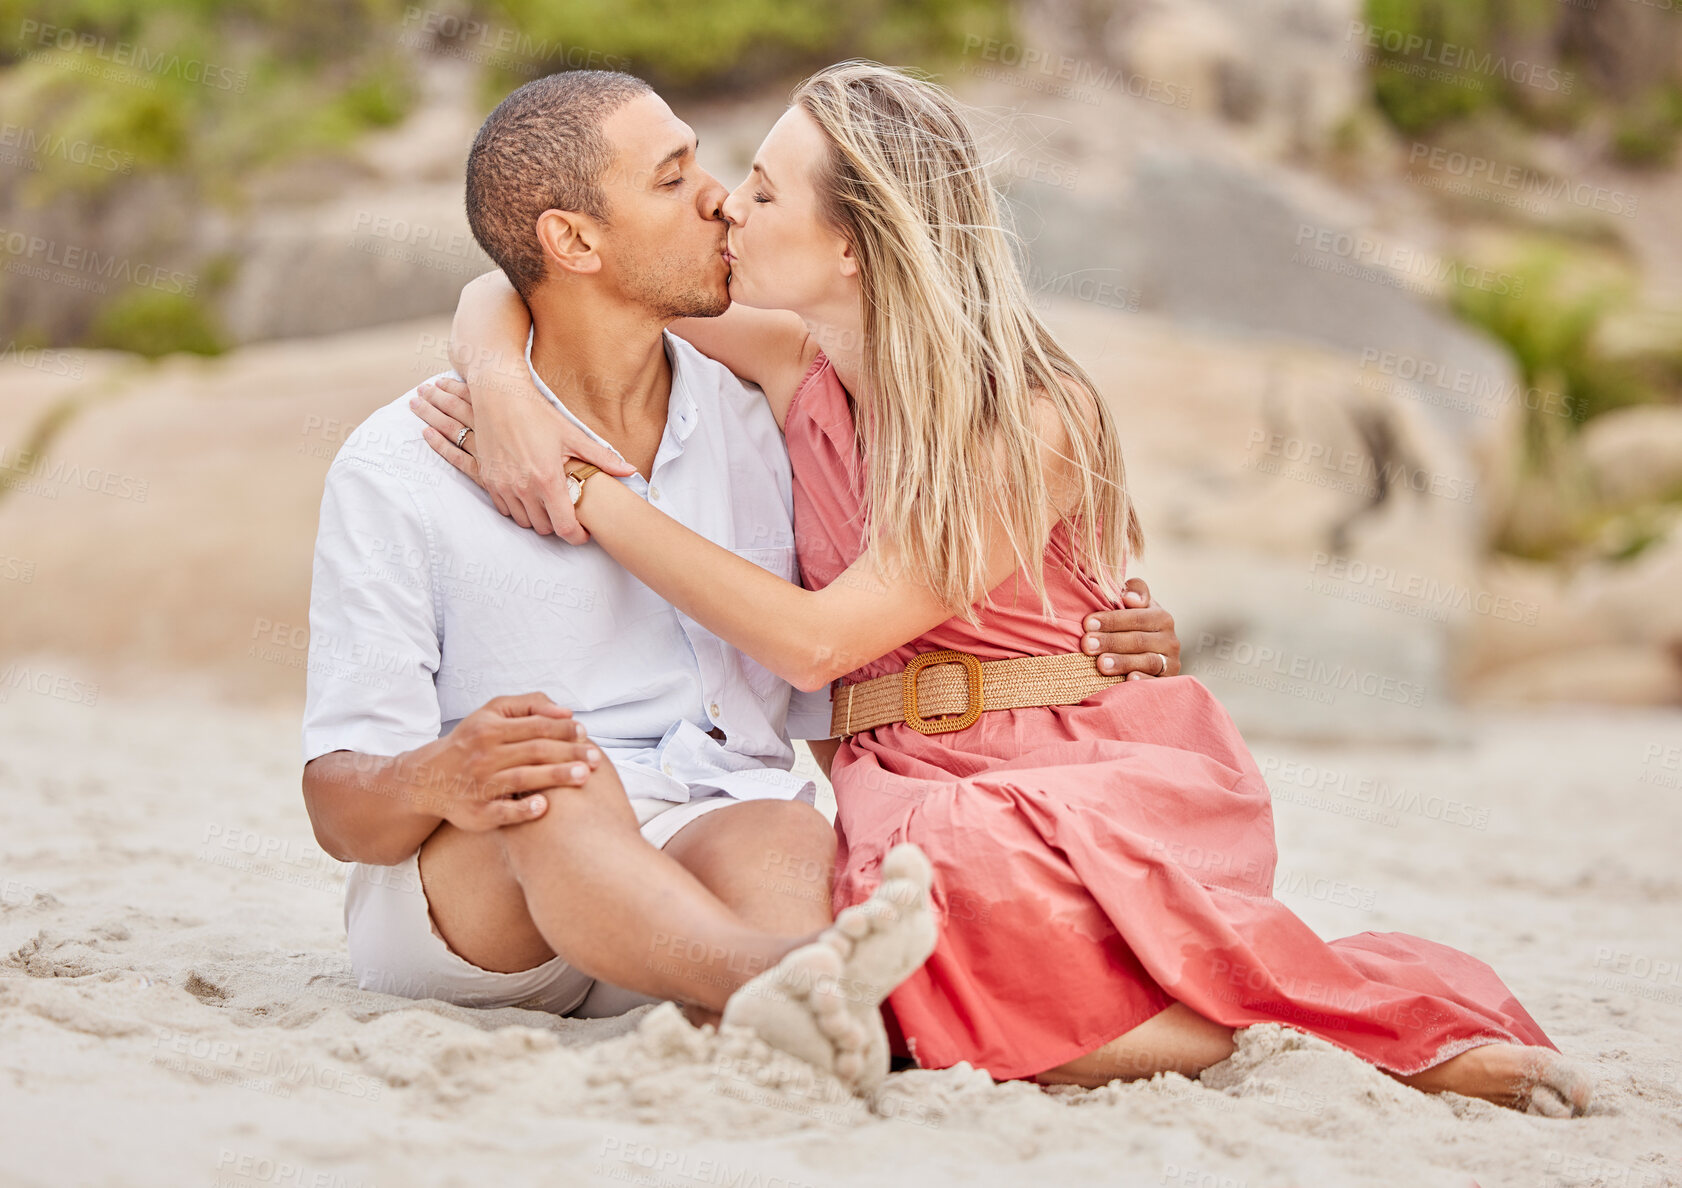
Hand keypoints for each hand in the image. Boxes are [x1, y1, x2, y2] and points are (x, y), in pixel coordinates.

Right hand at [399, 693, 601, 829]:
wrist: (427, 779)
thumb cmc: (471, 742)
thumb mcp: (492, 713)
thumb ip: (529, 705)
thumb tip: (566, 712)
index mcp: (489, 729)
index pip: (535, 726)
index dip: (563, 730)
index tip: (584, 734)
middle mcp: (484, 756)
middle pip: (534, 751)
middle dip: (568, 753)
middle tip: (595, 759)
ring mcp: (479, 785)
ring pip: (523, 779)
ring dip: (555, 777)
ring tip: (583, 776)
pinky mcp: (476, 813)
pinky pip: (502, 812)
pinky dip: (523, 810)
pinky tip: (544, 807)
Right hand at [410, 374, 635, 543]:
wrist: (499, 396)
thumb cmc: (537, 414)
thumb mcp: (572, 435)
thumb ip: (602, 458)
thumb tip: (630, 470)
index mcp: (548, 479)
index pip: (564, 528)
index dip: (577, 537)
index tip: (584, 533)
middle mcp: (523, 488)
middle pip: (545, 529)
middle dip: (559, 524)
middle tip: (568, 511)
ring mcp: (503, 486)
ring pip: (524, 522)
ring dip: (538, 518)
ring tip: (549, 502)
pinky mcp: (488, 481)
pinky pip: (505, 509)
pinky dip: (518, 508)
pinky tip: (528, 493)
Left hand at [1080, 579, 1180, 680]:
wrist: (1151, 653)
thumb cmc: (1133, 625)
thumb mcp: (1135, 606)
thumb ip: (1135, 591)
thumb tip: (1129, 598)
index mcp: (1161, 618)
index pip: (1137, 618)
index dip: (1112, 620)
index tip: (1088, 624)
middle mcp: (1170, 640)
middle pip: (1139, 640)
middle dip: (1111, 641)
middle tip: (1087, 644)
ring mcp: (1170, 662)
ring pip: (1147, 661)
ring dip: (1123, 662)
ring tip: (1101, 664)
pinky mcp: (1167, 682)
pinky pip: (1156, 682)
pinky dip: (1143, 680)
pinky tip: (1128, 680)